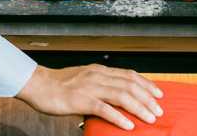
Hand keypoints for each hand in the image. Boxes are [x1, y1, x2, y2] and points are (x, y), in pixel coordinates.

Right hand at [15, 64, 163, 130]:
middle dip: (148, 98)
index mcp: (99, 70)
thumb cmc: (59, 85)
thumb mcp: (83, 79)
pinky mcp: (81, 100)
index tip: (158, 93)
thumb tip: (115, 99)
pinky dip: (119, 117)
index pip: (129, 75)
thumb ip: (99, 85)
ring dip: (139, 108)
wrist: (38, 85)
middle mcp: (97, 76)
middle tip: (159, 110)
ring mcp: (89, 87)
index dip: (146, 84)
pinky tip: (128, 125)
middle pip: (130, 85)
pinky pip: (104, 109)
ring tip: (150, 118)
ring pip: (122, 95)